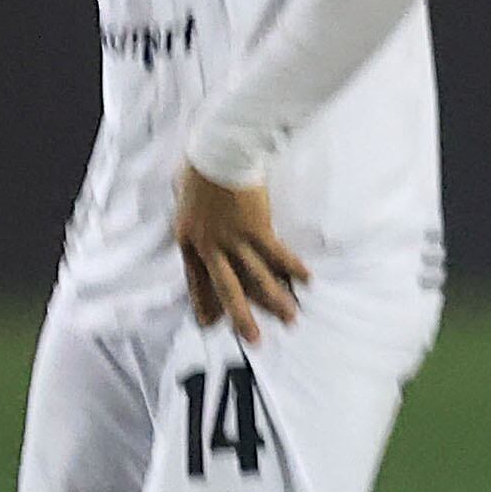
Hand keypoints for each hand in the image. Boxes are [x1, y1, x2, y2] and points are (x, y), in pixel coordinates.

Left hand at [173, 167, 309, 342]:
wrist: (218, 152)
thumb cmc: (199, 167)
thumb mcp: (184, 195)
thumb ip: (192, 214)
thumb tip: (196, 212)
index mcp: (188, 238)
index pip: (196, 279)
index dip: (203, 302)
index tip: (209, 323)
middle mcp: (210, 245)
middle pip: (227, 287)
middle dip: (240, 315)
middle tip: (253, 339)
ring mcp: (234, 239)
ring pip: (256, 276)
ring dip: (274, 299)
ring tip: (290, 317)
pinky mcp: (257, 228)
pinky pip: (277, 254)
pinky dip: (292, 267)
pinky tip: (306, 280)